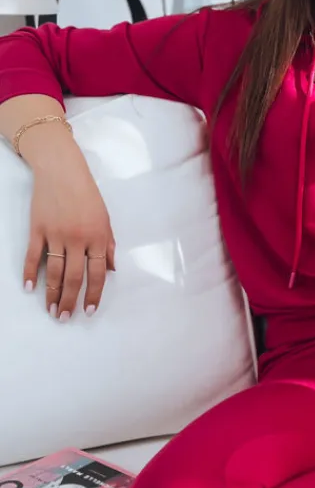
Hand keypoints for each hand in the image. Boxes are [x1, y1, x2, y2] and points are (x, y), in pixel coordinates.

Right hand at [24, 147, 115, 319]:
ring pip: (54, 271)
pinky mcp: (38, 229)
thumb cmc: (87, 194)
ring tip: (50, 310)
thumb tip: (111, 270)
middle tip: (64, 317)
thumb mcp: (105, 218)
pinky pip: (33, 256)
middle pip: (73, 278)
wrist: (62, 170)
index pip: (97, 274)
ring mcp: (56, 234)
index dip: (93, 295)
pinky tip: (30, 288)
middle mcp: (77, 239)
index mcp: (97, 237)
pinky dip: (30, 273)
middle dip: (69, 301)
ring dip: (51, 293)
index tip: (88, 311)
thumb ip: (108, 245)